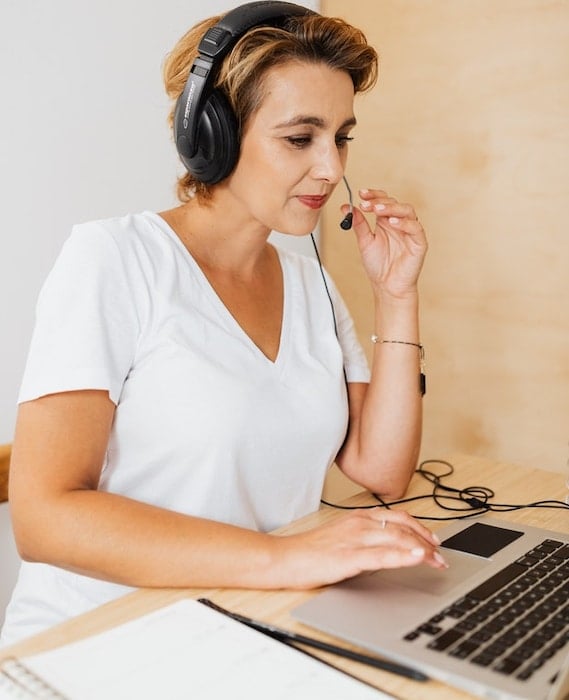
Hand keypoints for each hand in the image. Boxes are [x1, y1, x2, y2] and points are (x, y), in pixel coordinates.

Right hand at [275, 509, 446, 589]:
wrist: (284, 558)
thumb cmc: (310, 551)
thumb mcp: (341, 536)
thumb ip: (363, 536)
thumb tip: (387, 545)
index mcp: (357, 518)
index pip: (398, 517)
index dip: (420, 527)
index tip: (434, 540)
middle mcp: (359, 524)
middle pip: (402, 528)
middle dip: (427, 541)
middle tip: (441, 555)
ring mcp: (354, 540)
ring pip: (397, 539)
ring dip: (422, 550)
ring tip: (437, 560)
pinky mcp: (348, 558)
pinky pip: (382, 556)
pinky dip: (404, 556)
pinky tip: (418, 558)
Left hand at [343, 188, 427, 299]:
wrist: (387, 287)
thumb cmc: (378, 266)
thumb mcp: (365, 242)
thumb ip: (358, 224)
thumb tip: (346, 207)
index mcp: (386, 221)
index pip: (383, 201)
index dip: (374, 195)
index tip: (361, 193)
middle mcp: (400, 224)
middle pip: (394, 203)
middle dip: (379, 201)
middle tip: (366, 203)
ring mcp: (410, 232)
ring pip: (407, 211)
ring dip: (392, 208)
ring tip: (377, 210)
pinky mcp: (419, 242)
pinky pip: (415, 228)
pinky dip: (405, 223)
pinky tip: (392, 223)